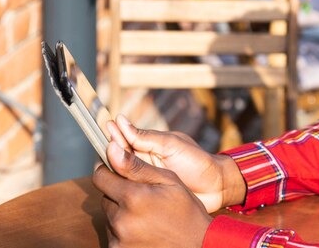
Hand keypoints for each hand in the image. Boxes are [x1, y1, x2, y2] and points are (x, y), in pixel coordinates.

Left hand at [93, 142, 209, 247]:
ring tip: (146, 216)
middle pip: (105, 198)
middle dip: (119, 194)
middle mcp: (121, 220)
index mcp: (133, 197)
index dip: (108, 170)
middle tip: (142, 197)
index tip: (117, 170)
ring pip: (109, 217)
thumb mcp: (168, 180)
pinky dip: (124, 231)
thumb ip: (137, 166)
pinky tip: (144, 229)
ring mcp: (118, 240)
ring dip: (121, 213)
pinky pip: (113, 235)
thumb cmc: (186, 209)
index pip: (100, 177)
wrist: (198, 244)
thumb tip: (112, 149)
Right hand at [106, 115, 244, 211]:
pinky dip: (121, 190)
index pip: (126, 138)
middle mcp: (144, 162)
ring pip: (121, 175)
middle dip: (110, 152)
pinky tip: (112, 189)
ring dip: (112, 172)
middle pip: (119, 157)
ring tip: (103, 166)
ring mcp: (145, 179)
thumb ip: (147, 138)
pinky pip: (130, 192)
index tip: (105, 126)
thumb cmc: (197, 161)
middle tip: (102, 147)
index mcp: (149, 146)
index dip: (114, 134)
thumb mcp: (172, 145)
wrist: (216, 186)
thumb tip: (122, 122)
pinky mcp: (148, 196)